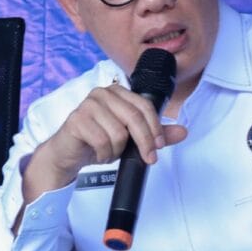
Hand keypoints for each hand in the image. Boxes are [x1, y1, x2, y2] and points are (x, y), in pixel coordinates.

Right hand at [25, 84, 188, 199]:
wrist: (69, 154)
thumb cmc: (98, 141)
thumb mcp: (130, 139)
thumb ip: (155, 134)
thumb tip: (182, 131)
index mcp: (118, 92)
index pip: (145, 106)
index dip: (155, 128)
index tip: (159, 146)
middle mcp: (103, 93)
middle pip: (134, 118)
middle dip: (144, 142)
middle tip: (147, 158)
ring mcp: (88, 105)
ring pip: (118, 132)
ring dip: (117, 150)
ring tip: (110, 152)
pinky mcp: (76, 120)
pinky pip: (101, 141)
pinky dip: (104, 154)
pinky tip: (98, 153)